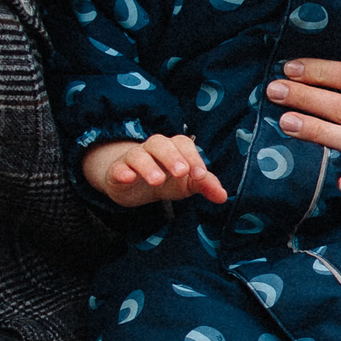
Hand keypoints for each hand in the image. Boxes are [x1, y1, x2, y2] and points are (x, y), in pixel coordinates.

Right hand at [82, 134, 227, 206]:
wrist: (134, 187)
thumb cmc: (167, 180)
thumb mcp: (187, 184)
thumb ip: (205, 186)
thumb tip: (223, 197)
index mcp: (173, 148)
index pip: (183, 144)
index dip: (193, 157)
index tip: (200, 176)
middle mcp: (153, 149)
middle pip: (160, 143)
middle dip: (172, 157)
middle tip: (182, 172)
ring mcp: (133, 159)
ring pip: (138, 154)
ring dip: (148, 166)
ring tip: (158, 180)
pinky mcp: (116, 172)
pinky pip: (118, 168)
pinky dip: (122, 171)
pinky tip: (128, 178)